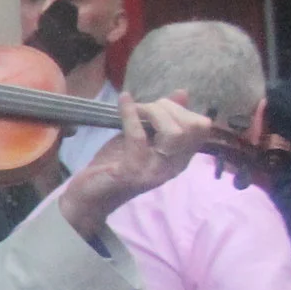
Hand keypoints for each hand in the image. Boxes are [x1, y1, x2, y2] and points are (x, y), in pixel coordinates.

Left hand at [60, 91, 207, 239]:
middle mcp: (173, 167)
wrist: (88, 197)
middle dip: (168, 108)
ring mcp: (155, 171)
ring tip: (136, 109)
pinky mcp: (132, 172)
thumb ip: (161, 118)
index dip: (182, 110)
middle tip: (144, 107)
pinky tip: (124, 100)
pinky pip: (137, 136)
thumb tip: (183, 93)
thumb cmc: (115, 164)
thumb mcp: (142, 137)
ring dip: (153, 112)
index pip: (201, 128)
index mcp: (180, 158)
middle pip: (191, 127)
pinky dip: (130, 114)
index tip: (159, 105)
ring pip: (174, 132)